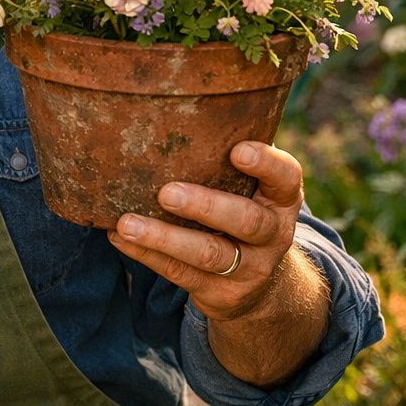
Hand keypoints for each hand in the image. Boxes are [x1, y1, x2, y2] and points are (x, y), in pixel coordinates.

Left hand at [106, 141, 304, 322]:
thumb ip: (226, 160)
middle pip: (246, 221)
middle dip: (206, 206)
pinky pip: (180, 274)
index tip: (238, 150)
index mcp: (281, 199)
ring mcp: (249, 268)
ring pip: (208, 254)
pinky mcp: (221, 293)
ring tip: (127, 223)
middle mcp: (274, 234)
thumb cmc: (241, 212)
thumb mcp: (251, 190)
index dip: (266, 164)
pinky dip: (146, 255)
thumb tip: (169, 112)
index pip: (285, 177)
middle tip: (167, 193)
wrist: (260, 285)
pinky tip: (119, 238)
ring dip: (163, 238)